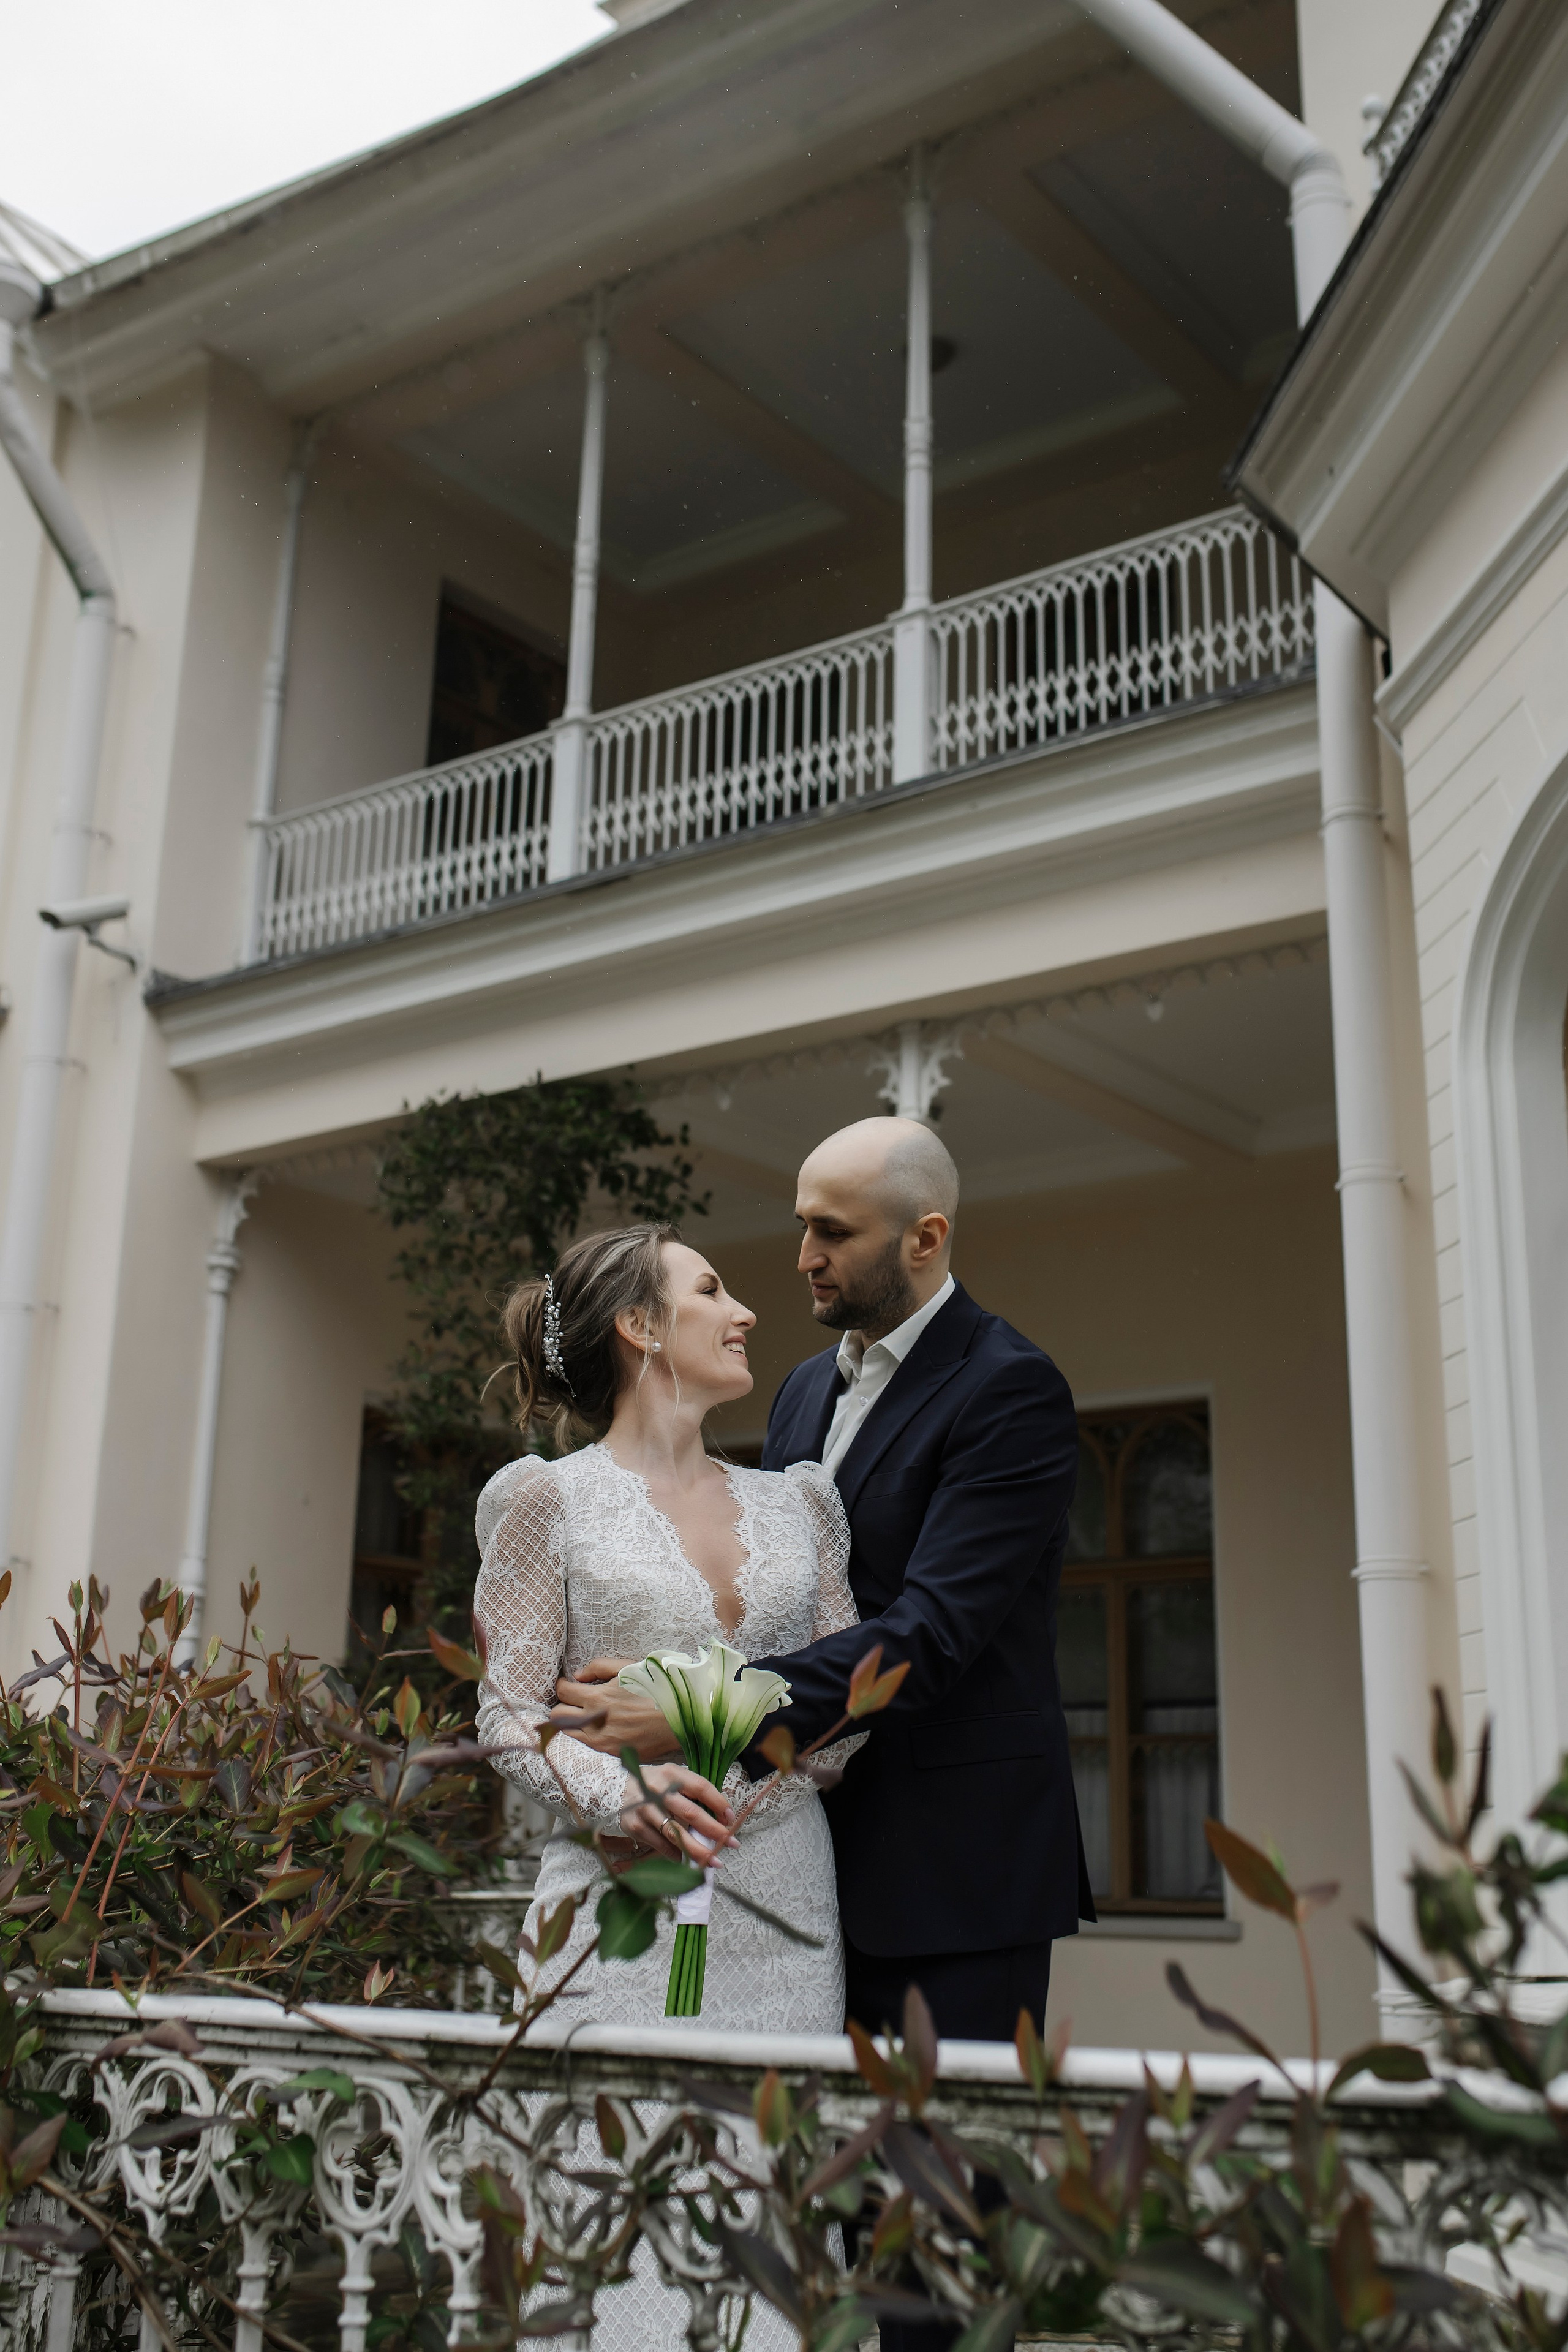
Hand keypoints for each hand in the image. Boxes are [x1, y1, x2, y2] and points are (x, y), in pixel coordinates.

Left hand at [553, 1662, 680, 1760]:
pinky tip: (598, 1730)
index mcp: (598, 1697)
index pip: (563, 1692)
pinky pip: (586, 1748)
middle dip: (562, 1706)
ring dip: (571, 1724)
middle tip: (573, 1702)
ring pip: (568, 1735)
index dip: (562, 1685)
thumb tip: (578, 1675)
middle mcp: (596, 1721)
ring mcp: (602, 1742)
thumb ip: (599, 1667)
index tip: (567, 1685)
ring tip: (583, 1717)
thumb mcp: (629, 1667)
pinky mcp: (612, 1755)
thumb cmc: (657, 1688)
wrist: (681, 1717)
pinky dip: (586, 1738)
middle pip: (558, 1716)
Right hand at [620, 1762, 733, 1858]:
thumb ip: (692, 1792)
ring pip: (677, 1835)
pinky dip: (678, 1855)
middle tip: (731, 1843)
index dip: (718, 1803)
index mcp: (671, 1774)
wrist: (614, 1789)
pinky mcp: (636, 1827)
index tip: (731, 1818)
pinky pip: (662, 1846)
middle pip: (691, 1813)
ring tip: (714, 1861)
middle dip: (714, 1830)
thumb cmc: (653, 1785)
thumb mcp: (671, 1778)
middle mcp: (657, 1791)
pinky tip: (689, 1861)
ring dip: (698, 1850)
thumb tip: (720, 1815)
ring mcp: (646, 1810)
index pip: (701, 1787)